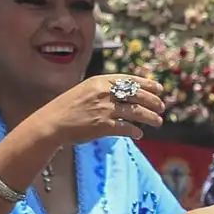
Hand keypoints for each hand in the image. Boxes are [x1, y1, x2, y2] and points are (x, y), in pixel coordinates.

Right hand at [31, 75, 164, 144]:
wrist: (52, 123)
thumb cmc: (67, 107)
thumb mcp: (85, 90)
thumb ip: (104, 89)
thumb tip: (126, 93)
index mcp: (100, 81)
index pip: (130, 80)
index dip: (147, 84)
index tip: (159, 88)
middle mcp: (104, 93)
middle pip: (137, 95)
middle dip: (153, 101)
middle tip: (161, 107)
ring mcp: (104, 109)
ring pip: (136, 112)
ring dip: (150, 117)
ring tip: (158, 121)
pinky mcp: (103, 126)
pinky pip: (126, 128)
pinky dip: (135, 131)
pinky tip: (139, 134)